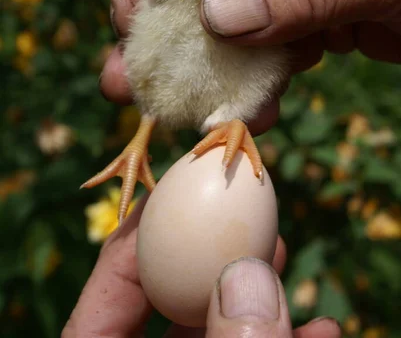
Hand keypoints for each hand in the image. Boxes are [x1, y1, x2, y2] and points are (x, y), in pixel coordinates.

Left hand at [62, 198, 339, 336]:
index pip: (105, 293)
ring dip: (259, 297)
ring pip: (218, 328)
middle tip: (244, 215)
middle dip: (213, 255)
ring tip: (282, 254)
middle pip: (168, 299)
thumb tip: (248, 277)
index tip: (177, 190)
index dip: (135, 238)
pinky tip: (321, 327)